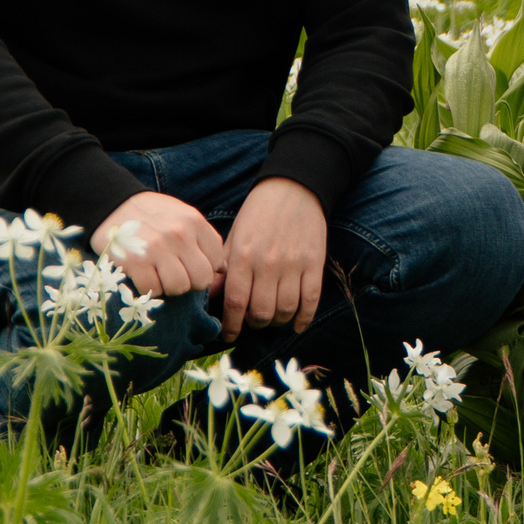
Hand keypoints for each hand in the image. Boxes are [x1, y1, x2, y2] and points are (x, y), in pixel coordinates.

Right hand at [91, 190, 222, 300]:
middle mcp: (179, 235)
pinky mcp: (134, 262)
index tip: (191, 266)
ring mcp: (157, 249)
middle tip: (177, 276)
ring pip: (179, 287)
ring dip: (170, 287)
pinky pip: (153, 289)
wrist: (112, 203)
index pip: (216, 260)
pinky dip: (149, 287)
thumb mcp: (183, 216)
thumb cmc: (152, 214)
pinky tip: (144, 275)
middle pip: (201, 278)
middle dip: (191, 282)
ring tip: (160, 275)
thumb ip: (204, 239)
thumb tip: (222, 268)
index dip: (206, 268)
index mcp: (194, 222)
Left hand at [219, 177, 327, 341]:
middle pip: (261, 312)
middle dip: (254, 324)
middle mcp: (268, 264)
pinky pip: (311, 300)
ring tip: (272, 318)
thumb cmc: (258, 213)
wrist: (294, 188)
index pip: (236, 303)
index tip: (228, 335)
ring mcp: (294, 265)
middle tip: (251, 322)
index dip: (231, 326)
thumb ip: (223, 267)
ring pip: (285, 310)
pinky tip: (296, 324)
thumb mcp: (234, 235)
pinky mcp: (315, 263)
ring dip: (277, 322)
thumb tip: (209, 295)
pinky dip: (304, 318)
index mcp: (244, 257)